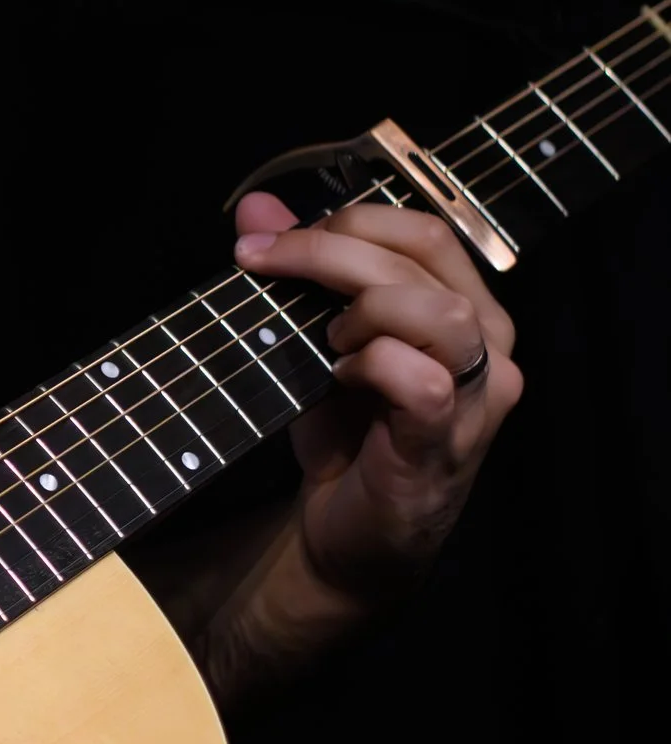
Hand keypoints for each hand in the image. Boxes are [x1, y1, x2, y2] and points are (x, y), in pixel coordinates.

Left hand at [233, 191, 522, 605]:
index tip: (264, 241)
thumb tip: (255, 205)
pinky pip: (424, 382)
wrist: (345, 538)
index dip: (343, 220)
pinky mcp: (449, 443)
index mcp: (463, 305)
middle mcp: (488, 342)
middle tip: (264, 266)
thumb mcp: (312, 340)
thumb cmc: (345, 434)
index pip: (423, 228)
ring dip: (364, 309)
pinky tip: (340, 379)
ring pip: (438, 312)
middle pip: (426, 253)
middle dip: (330, 248)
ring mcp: (479, 396)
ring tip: (326, 338)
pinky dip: (372, 367)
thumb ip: (295, 271)